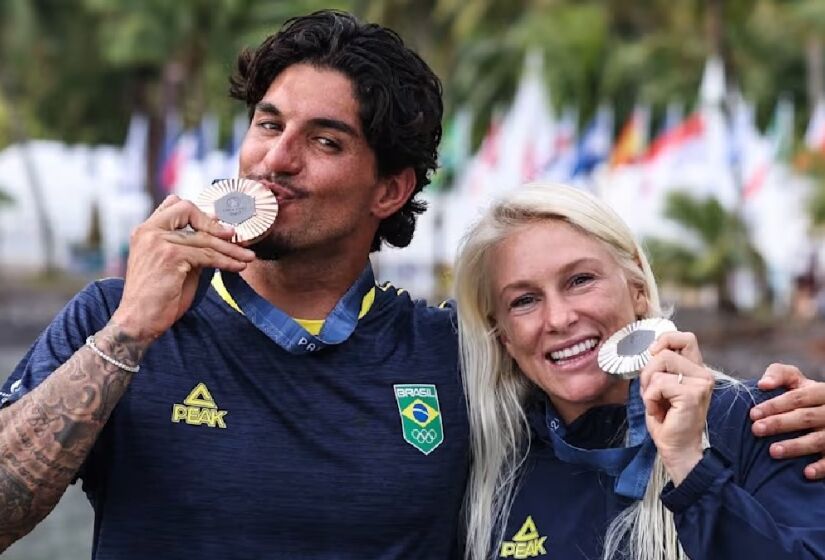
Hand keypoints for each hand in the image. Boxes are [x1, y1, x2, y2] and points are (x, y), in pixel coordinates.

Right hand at [111, 195, 255, 343]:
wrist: (138, 321)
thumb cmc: (157, 297)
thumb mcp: (173, 264)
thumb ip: (189, 246)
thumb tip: (216, 232)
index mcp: (146, 230)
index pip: (173, 204)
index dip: (199, 213)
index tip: (218, 226)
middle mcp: (149, 231)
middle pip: (187, 210)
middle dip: (214, 224)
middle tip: (234, 236)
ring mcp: (158, 242)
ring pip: (204, 238)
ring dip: (231, 248)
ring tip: (247, 256)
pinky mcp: (170, 256)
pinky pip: (207, 255)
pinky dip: (227, 261)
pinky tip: (238, 266)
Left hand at [640, 331, 713, 484]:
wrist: (676, 448)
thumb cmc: (667, 420)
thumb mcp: (661, 386)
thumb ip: (661, 367)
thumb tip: (652, 350)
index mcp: (696, 370)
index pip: (685, 338)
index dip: (665, 340)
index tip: (653, 354)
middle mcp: (702, 374)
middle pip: (665, 351)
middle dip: (648, 370)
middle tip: (651, 392)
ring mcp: (700, 383)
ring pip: (660, 364)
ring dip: (648, 386)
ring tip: (657, 403)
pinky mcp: (692, 394)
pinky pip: (658, 383)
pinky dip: (650, 398)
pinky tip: (659, 411)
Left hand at [750, 363, 824, 479]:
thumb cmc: (805, 395)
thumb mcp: (796, 380)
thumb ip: (779, 375)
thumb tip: (762, 384)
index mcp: (820, 392)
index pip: (797, 397)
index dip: (775, 405)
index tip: (753, 414)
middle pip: (805, 417)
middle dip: (780, 424)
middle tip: (756, 430)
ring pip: (818, 439)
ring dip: (796, 446)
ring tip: (772, 451)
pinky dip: (822, 467)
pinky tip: (806, 473)